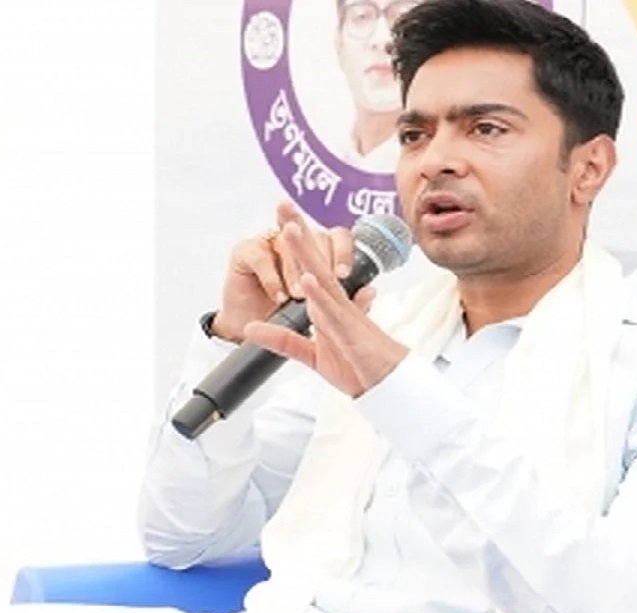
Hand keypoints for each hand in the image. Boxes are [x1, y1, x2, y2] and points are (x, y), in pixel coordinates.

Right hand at [211, 202, 352, 342]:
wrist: (247, 333)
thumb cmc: (286, 320)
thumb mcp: (322, 317)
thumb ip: (348, 305)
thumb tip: (371, 291)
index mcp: (319, 257)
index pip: (337, 240)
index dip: (343, 253)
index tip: (345, 275)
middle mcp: (296, 245)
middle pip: (314, 234)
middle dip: (321, 258)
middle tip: (325, 278)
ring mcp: (270, 245)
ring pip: (287, 243)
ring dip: (295, 272)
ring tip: (298, 296)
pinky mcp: (246, 253)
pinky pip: (260, 257)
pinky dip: (270, 278)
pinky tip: (277, 295)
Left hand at [243, 214, 408, 397]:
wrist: (386, 384)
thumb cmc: (356, 364)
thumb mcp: (309, 355)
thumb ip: (281, 340)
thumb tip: (250, 329)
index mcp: (326, 304)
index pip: (308, 266)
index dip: (295, 243)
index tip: (281, 218)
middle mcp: (335, 302)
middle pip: (315, 260)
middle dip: (299, 232)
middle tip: (283, 203)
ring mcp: (344, 314)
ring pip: (323, 279)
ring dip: (307, 254)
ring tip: (291, 230)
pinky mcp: (350, 332)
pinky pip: (333, 312)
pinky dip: (320, 296)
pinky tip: (307, 280)